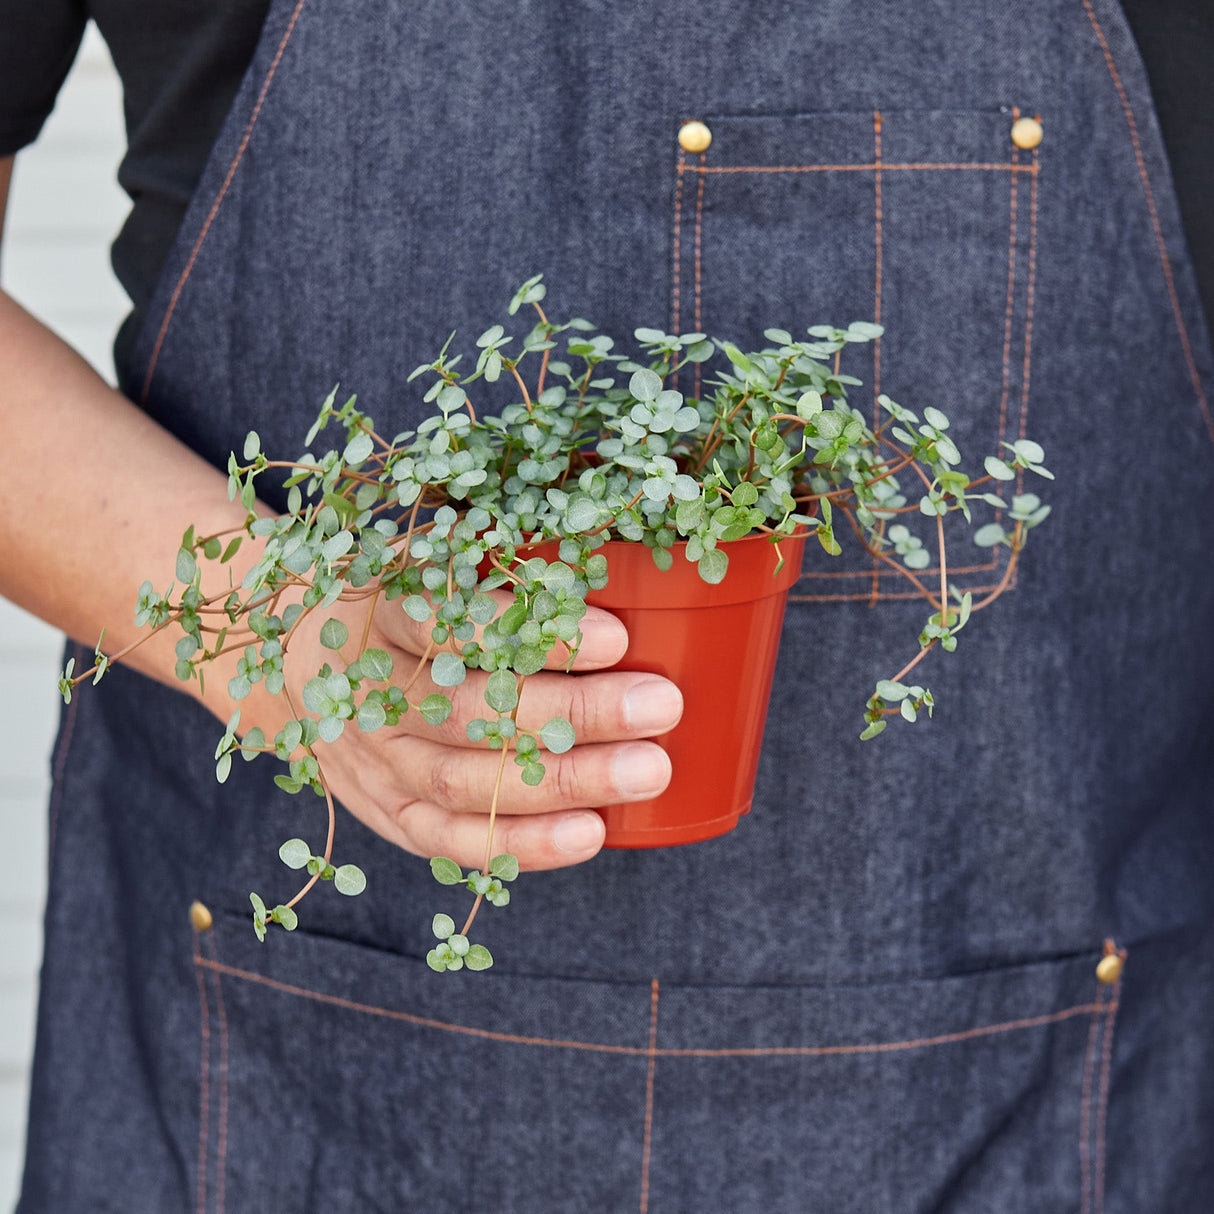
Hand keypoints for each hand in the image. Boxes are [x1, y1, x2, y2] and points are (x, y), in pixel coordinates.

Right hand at [232, 590, 683, 872]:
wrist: (300, 661)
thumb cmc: (402, 601)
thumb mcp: (432, 560)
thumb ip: (502, 563)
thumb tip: (626, 555)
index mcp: (381, 609)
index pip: (453, 621)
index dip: (534, 633)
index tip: (618, 636)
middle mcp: (368, 688)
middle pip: (469, 710)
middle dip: (573, 712)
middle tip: (661, 706)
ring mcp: (372, 757)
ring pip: (463, 782)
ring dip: (563, 782)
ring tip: (647, 772)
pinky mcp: (383, 809)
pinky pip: (448, 839)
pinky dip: (520, 844)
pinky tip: (589, 835)